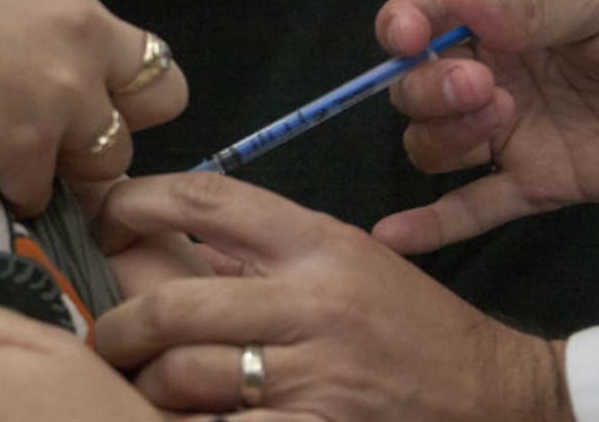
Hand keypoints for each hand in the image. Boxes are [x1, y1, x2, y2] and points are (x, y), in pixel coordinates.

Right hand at [0, 0, 188, 214]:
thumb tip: (28, 8)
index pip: (120, 32)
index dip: (92, 66)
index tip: (57, 80)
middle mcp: (78, 25)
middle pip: (163, 93)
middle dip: (124, 113)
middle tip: (75, 125)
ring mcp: (58, 91)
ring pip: (111, 154)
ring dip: (68, 161)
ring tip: (14, 152)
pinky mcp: (24, 148)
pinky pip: (43, 192)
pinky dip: (12, 191)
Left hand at [91, 173, 572, 421]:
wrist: (493, 391)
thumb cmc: (402, 317)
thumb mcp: (338, 255)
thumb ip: (252, 251)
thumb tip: (148, 244)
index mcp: (313, 241)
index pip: (205, 199)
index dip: (136, 203)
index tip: (106, 220)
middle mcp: (311, 301)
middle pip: (175, 303)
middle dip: (119, 327)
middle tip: (105, 339)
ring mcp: (316, 373)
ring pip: (187, 376)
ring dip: (148, 385)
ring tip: (143, 386)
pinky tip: (183, 419)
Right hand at [373, 0, 598, 252]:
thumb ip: (531, 5)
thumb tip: (456, 0)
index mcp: (497, 10)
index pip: (421, 12)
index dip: (401, 25)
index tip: (407, 37)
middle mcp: (488, 70)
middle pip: (412, 87)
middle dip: (429, 86)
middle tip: (479, 85)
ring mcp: (507, 129)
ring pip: (431, 144)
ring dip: (445, 136)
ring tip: (500, 121)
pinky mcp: (535, 181)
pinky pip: (474, 206)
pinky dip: (433, 224)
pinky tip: (395, 237)